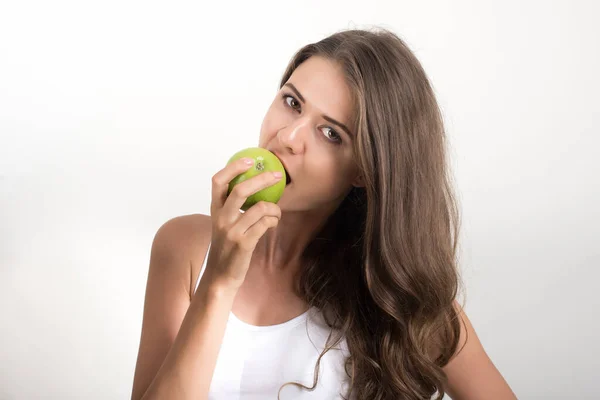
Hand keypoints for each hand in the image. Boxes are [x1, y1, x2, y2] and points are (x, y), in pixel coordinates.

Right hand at [203, 157, 282, 291]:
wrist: (220, 276)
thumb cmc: (227, 248)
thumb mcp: (223, 224)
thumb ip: (232, 207)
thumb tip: (255, 186)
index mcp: (215, 210)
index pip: (218, 181)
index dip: (233, 167)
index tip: (250, 160)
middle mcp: (221, 218)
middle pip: (241, 190)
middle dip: (262, 179)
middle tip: (276, 175)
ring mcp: (231, 231)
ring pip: (259, 208)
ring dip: (274, 207)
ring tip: (277, 212)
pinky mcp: (243, 243)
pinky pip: (265, 224)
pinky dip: (273, 220)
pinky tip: (273, 223)